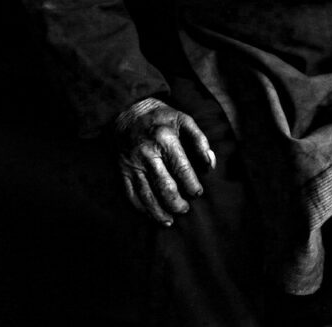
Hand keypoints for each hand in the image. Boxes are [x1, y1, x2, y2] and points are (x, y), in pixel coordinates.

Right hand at [115, 98, 215, 225]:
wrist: (126, 111)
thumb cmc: (160, 117)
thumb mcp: (184, 120)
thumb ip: (200, 141)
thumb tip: (209, 164)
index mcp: (165, 139)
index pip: (182, 169)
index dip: (192, 185)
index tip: (197, 193)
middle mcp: (147, 154)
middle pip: (164, 187)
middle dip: (177, 203)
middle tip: (185, 208)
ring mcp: (132, 164)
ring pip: (146, 195)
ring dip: (159, 212)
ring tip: (170, 220)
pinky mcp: (122, 171)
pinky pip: (130, 195)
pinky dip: (141, 208)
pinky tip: (152, 215)